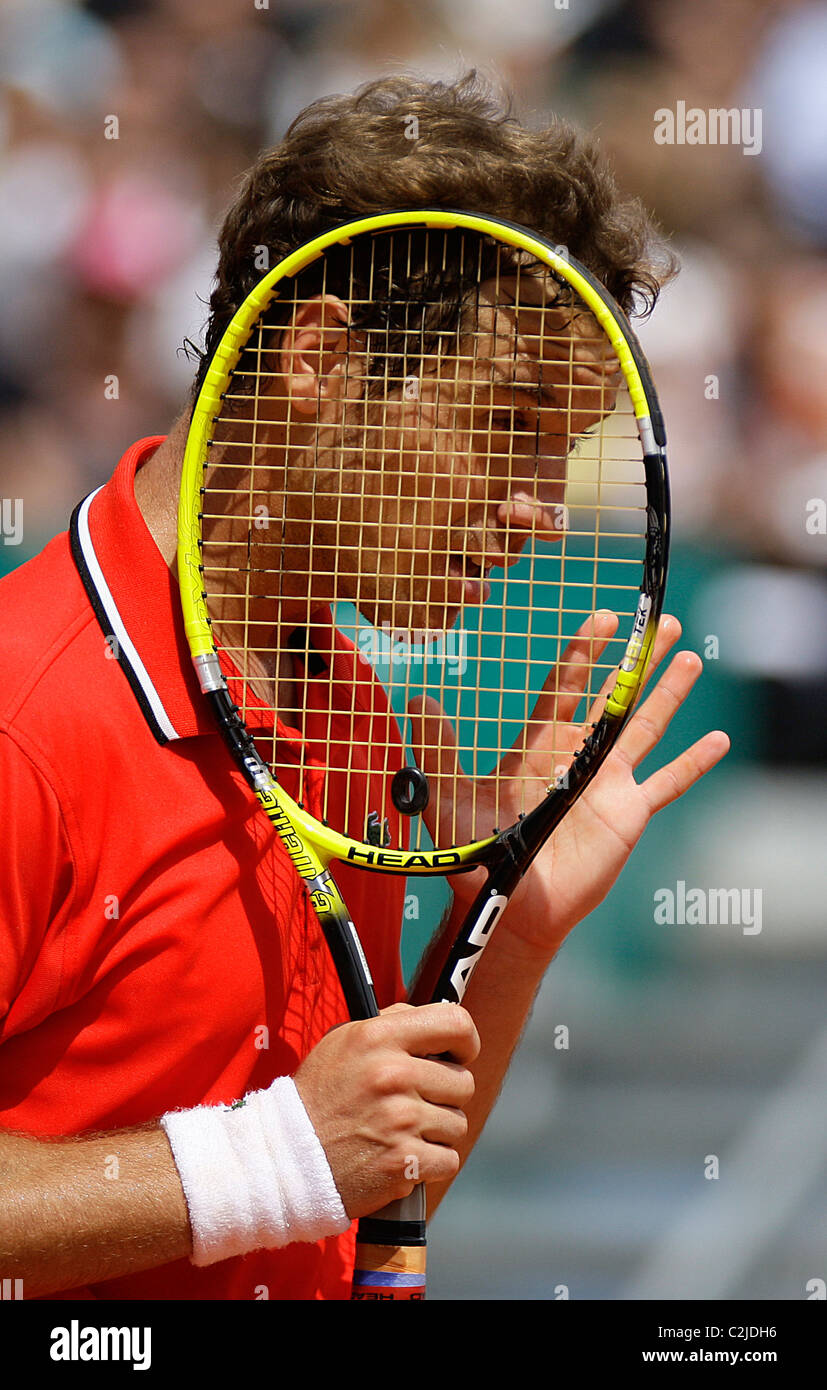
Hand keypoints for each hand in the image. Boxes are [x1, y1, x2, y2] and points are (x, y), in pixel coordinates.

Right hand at [293, 1002, 478, 1218]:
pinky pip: (449, 1159)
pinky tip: (403, 1157)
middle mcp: (393, 1074)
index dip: (466, 1041)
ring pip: (458, 1123)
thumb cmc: (321, 1097)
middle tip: (415, 1102)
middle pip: (463, 1082)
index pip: (455, 1024)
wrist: (287, 1158)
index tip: (459, 1055)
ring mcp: (400, 1120)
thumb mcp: (344, 1041)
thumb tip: (438, 1019)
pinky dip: (431, 1164)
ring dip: (436, 1131)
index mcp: (379, 1037)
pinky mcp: (404, 1162)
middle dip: (445, 1095)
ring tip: (401, 1132)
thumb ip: (392, 1023)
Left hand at [412, 612, 729, 955]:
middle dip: (638, 659)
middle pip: (614, 696)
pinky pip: (667, 783)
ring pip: (644, 727)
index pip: (567, 686)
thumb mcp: (448, 798)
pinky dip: (693, 763)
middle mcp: (578, 757)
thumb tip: (416, 699)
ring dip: (667, 694)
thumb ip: (437, 750)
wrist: (510, 909)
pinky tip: (717, 740)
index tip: (604, 619)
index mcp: (539, 746)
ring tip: (689, 656)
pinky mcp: (628, 814)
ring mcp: (606, 784)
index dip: (585, 651)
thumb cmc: (476, 857)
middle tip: (660, 623)